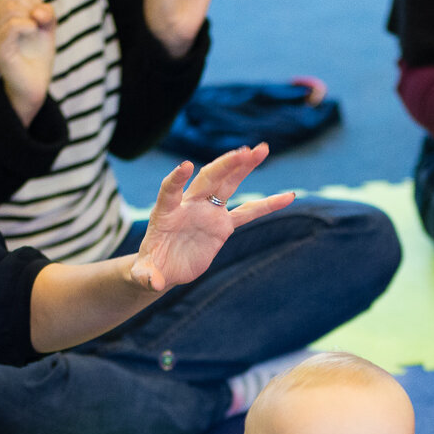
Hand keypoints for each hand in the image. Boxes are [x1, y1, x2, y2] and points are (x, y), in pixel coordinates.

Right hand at [0, 0, 57, 125]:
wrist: (35, 84)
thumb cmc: (38, 55)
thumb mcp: (46, 28)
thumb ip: (47, 13)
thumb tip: (38, 11)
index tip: (41, 17)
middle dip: (32, 7)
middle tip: (40, 25)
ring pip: (10, 9)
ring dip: (31, 18)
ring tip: (35, 31)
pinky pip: (12, 26)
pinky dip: (28, 26)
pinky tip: (33, 33)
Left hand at [129, 145, 295, 292]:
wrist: (164, 267)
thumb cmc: (150, 267)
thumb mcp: (145, 273)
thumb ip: (146, 275)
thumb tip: (154, 283)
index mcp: (167, 212)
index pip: (170, 190)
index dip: (176, 179)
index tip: (186, 166)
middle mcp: (189, 205)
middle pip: (208, 179)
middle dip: (225, 165)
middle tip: (244, 151)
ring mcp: (208, 212)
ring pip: (228, 185)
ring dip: (244, 167)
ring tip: (261, 150)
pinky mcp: (223, 225)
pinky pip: (248, 213)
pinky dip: (267, 205)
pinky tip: (288, 196)